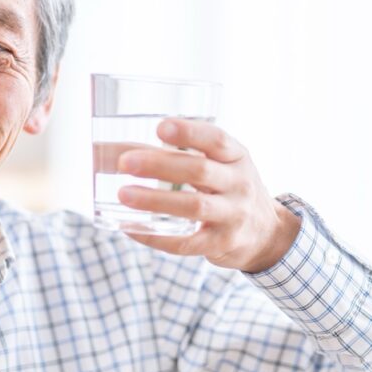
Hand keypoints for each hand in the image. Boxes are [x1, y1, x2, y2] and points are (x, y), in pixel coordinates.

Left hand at [116, 118, 301, 272]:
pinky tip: (131, 228)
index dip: (189, 133)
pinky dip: (156, 237)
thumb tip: (106, 150)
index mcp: (236, 157)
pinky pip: (186, 243)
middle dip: (160, 165)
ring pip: (194, 207)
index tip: (160, 128)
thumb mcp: (217, 164)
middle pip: (200, 171)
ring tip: (124, 195)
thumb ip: (172, 154)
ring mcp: (234, 215)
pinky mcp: (222, 244)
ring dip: (155, 200)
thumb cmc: (227, 189)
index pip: (216, 140)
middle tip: (126, 162)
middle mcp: (239, 184)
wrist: (266, 234)